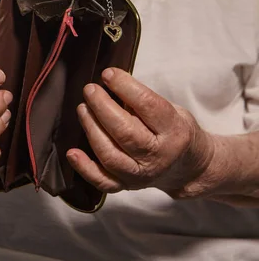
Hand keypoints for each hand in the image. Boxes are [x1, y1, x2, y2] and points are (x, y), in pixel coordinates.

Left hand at [67, 68, 216, 198]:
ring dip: (91, 129)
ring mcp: (141, 175)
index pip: (148, 106)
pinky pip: (103, 180)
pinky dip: (85, 168)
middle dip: (103, 107)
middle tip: (90, 89)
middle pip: (126, 132)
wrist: (187, 167)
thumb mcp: (171, 110)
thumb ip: (143, 100)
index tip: (108, 74)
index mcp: (175, 132)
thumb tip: (110, 82)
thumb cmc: (173, 130)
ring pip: (111, 155)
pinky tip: (72, 152)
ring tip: (83, 108)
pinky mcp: (127, 186)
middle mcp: (158, 156)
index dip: (125, 87)